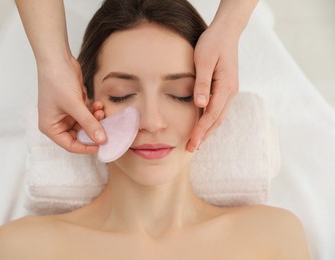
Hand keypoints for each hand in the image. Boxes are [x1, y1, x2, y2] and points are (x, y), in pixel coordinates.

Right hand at [37, 56, 105, 152]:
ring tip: (101, 111)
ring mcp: (66, 114)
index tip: (102, 145)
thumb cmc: (57, 81)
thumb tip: (102, 140)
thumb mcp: (74, 105)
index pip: (70, 145)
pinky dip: (93, 111)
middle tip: (106, 127)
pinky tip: (99, 105)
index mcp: (50, 127)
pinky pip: (87, 114)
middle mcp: (57, 123)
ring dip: (95, 120)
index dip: (86, 147)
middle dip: (92, 130)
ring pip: (85, 124)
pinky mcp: (74, 105)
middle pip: (79, 135)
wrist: (57, 58)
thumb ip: (89, 123)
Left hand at [187, 25, 238, 151]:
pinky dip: (210, 120)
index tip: (192, 142)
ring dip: (208, 130)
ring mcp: (229, 91)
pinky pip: (218, 109)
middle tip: (191, 149)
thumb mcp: (204, 60)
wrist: (226, 32)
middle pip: (217, 119)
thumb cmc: (213, 43)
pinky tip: (202, 126)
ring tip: (196, 143)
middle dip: (204, 136)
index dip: (201, 130)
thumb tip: (200, 105)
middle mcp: (230, 92)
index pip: (212, 114)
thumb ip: (202, 83)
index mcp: (226, 87)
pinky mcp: (225, 88)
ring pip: (218, 116)